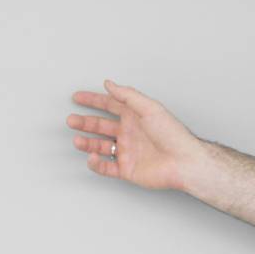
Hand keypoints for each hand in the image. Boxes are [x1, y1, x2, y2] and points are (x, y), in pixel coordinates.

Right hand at [67, 79, 201, 192]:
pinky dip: (96, 163)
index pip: (110, 105)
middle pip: (101, 125)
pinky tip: (92, 157)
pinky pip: (106, 167)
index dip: (93, 100)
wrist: (183, 161)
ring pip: (100, 146)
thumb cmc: (172, 134)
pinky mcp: (127, 169)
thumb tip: (109, 84)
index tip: (77, 97)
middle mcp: (129, 133)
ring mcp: (127, 151)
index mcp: (134, 116)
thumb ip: (127, 95)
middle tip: (71, 120)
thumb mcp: (149, 108)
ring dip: (87, 142)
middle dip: (84, 122)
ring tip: (77, 140)